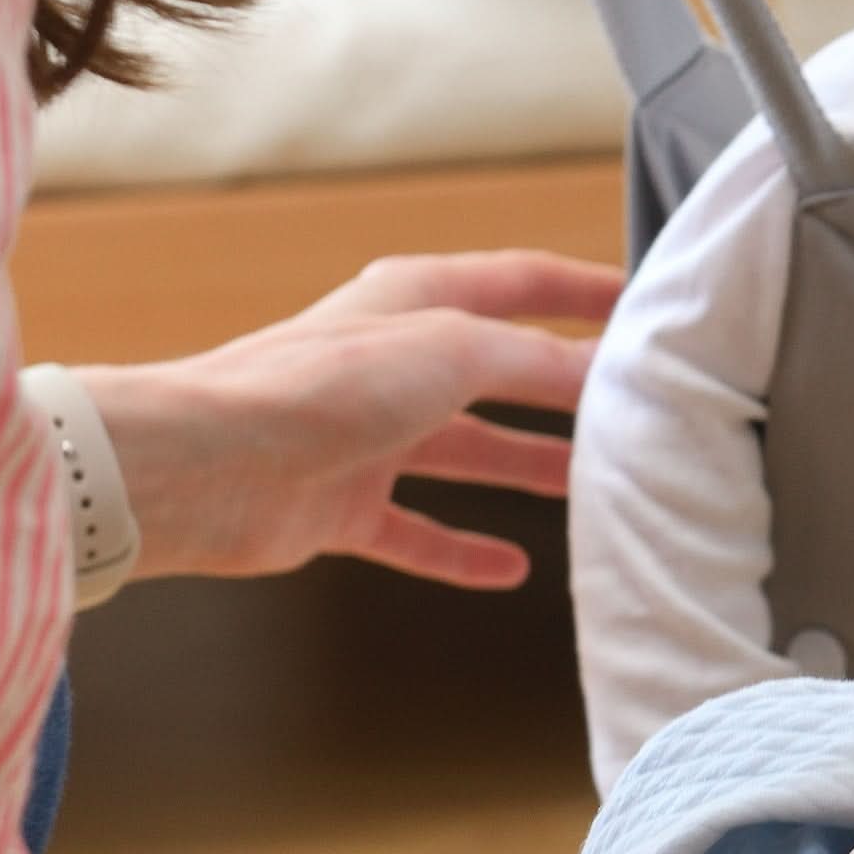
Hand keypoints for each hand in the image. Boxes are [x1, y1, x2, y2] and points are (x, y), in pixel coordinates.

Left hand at [80, 251, 620, 589]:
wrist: (206, 467)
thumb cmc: (318, 386)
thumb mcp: (454, 353)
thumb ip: (538, 364)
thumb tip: (609, 376)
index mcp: (416, 299)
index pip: (522, 282)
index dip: (586, 290)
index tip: (646, 308)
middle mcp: (394, 361)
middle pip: (502, 372)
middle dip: (569, 391)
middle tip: (637, 412)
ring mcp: (366, 436)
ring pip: (467, 452)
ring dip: (528, 469)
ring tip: (596, 492)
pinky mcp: (341, 504)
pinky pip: (416, 530)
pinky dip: (461, 550)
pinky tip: (510, 571)